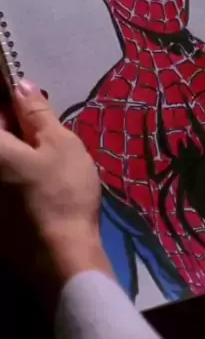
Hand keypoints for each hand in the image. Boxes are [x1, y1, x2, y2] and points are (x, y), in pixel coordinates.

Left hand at [0, 80, 110, 306]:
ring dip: (18, 146)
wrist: (61, 254)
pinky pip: (3, 176)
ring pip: (3, 156)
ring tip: (46, 154)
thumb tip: (21, 84)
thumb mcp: (60, 144)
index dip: (10, 98)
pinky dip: (15, 168)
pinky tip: (39, 178)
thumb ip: (37, 113)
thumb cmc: (63, 191)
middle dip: (15, 123)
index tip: (30, 99)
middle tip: (45, 130)